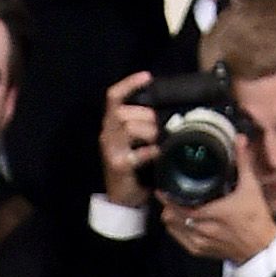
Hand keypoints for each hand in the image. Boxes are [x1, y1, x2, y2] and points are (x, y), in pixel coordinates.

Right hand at [99, 70, 158, 206]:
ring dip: (149, 129)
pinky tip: (159, 152)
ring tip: (161, 136)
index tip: (147, 77)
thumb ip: (144, 123)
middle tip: (163, 122)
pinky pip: (136, 154)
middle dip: (146, 114)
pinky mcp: (118, 166)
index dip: (129, 84)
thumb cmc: (133, 166)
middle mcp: (107, 135)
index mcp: (111, 125)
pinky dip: (150, 151)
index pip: (113, 97)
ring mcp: (111, 151)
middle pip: (123, 112)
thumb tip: (168, 108)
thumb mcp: (135, 140)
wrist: (122, 199)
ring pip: (127, 127)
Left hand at [159, 134, 275, 267]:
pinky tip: (180, 219)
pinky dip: (176, 228)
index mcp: (215, 213)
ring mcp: (200, 243)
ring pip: (172, 229)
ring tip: (172, 205)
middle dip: (167, 205)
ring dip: (171, 217)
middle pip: (172, 218)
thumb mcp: (250, 187)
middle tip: (167, 194)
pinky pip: (178, 239)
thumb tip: (239, 140)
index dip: (168, 198)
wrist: (259, 246)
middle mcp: (204, 230)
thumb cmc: (256, 218)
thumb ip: (243, 162)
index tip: (162, 189)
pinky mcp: (199, 251)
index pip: (181, 208)